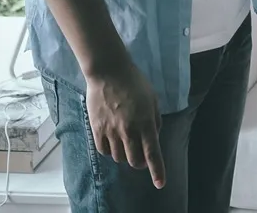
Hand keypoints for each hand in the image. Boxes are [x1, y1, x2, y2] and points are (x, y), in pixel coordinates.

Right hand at [85, 58, 165, 188]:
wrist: (109, 72)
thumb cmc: (135, 83)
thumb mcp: (153, 99)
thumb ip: (154, 120)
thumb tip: (152, 136)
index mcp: (146, 123)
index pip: (152, 153)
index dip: (157, 170)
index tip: (160, 183)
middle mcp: (129, 131)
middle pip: (134, 161)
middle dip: (139, 162)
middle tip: (140, 155)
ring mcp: (111, 131)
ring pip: (118, 157)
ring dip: (124, 154)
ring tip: (125, 141)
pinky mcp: (97, 129)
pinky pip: (104, 150)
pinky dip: (109, 150)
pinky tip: (112, 140)